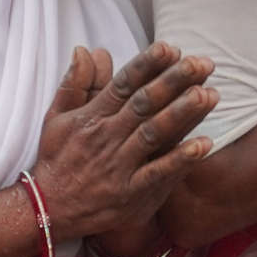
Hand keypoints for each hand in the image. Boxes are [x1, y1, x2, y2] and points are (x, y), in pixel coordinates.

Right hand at [30, 43, 215, 241]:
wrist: (48, 209)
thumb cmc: (56, 159)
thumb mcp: (56, 117)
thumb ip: (75, 83)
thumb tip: (85, 49)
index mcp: (93, 116)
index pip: (124, 84)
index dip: (147, 64)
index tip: (170, 47)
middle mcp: (108, 136)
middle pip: (145, 103)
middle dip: (174, 81)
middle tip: (202, 63)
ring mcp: (120, 165)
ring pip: (154, 133)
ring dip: (182, 113)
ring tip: (209, 94)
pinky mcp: (130, 192)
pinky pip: (158, 173)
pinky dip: (180, 160)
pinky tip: (204, 144)